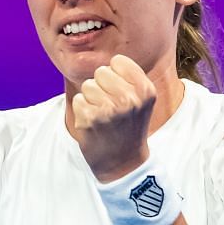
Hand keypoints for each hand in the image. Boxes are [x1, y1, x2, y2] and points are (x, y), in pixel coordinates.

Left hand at [70, 54, 157, 181]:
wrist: (124, 163)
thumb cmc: (130, 126)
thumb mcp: (141, 100)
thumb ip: (129, 77)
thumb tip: (107, 61)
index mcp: (145, 89)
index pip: (118, 61)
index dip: (115, 75)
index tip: (121, 93)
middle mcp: (130, 98)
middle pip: (101, 72)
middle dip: (101, 87)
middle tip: (111, 108)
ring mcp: (110, 109)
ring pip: (88, 86)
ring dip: (91, 100)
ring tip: (103, 118)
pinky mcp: (91, 119)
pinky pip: (78, 100)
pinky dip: (82, 112)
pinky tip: (94, 125)